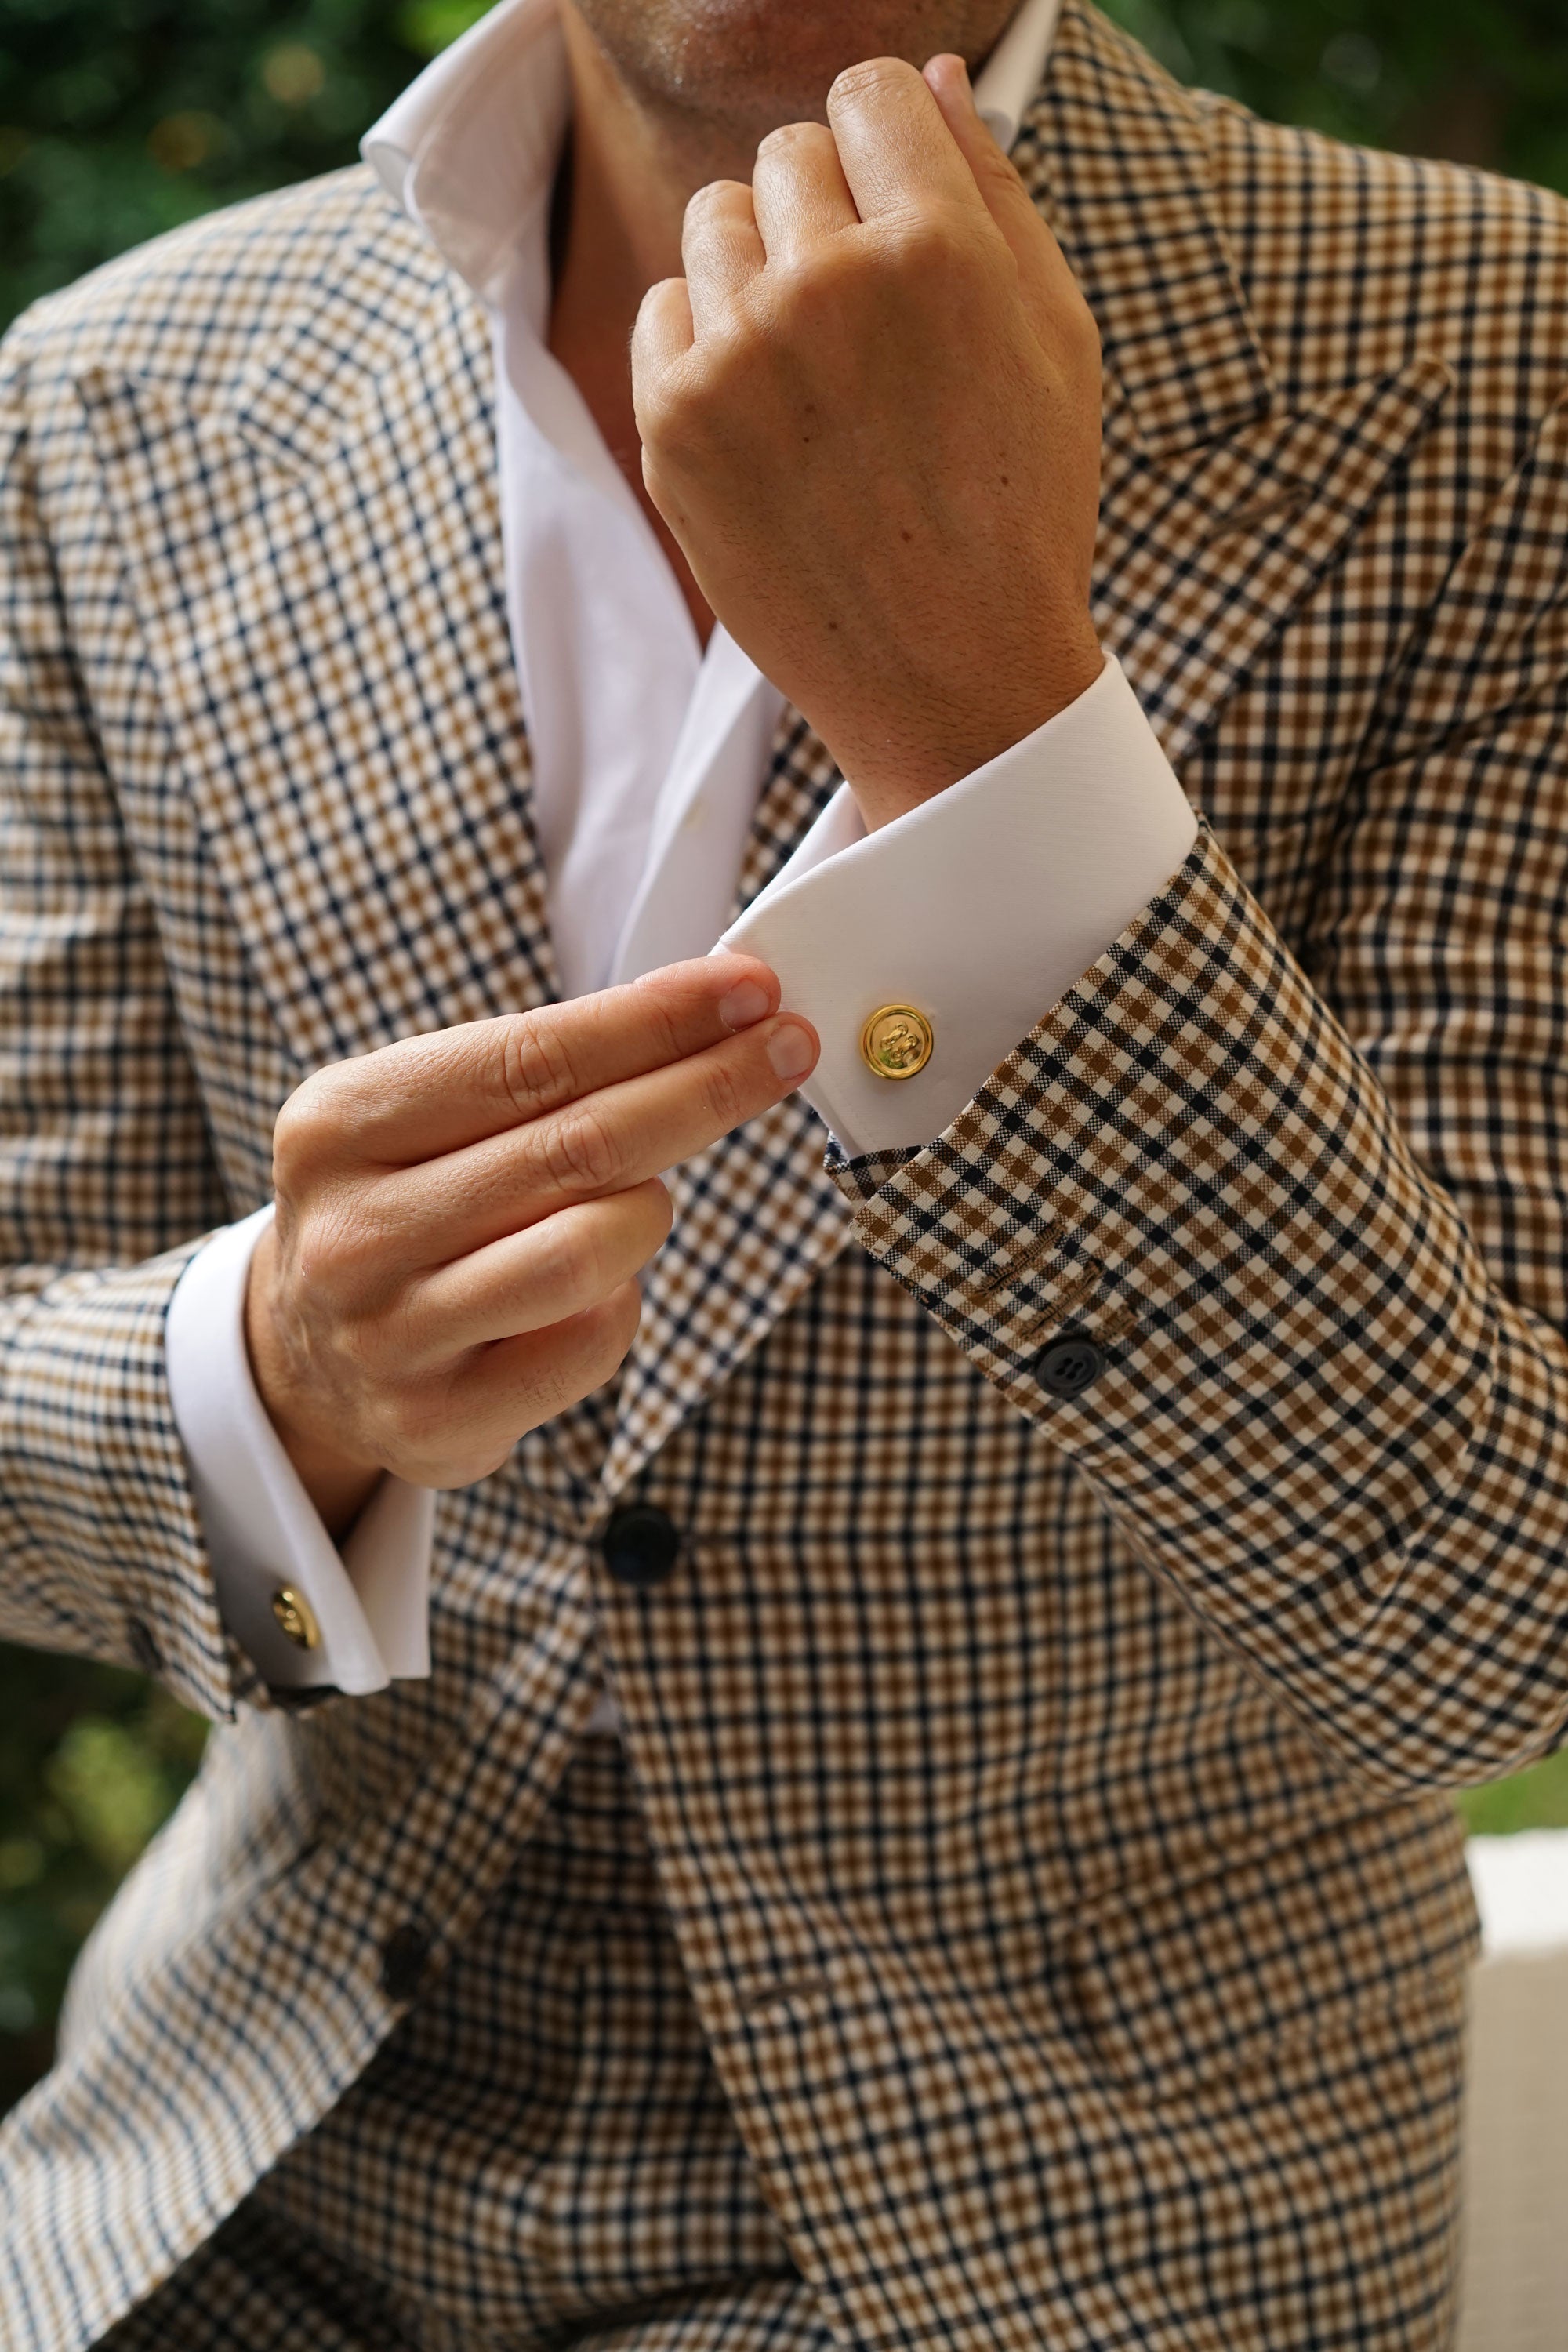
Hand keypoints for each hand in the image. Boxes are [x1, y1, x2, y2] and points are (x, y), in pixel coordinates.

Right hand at [245, 957, 817, 1534]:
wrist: (309, 1353)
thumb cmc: (405, 1202)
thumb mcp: (425, 1111)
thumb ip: (542, 1066)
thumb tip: (716, 1010)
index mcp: (339, 1125)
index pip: (531, 1057)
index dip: (655, 1021)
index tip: (751, 989)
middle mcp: (350, 1233)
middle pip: (576, 1147)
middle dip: (704, 1087)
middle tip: (786, 1049)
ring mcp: (388, 1339)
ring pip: (588, 1251)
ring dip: (650, 1209)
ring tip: (648, 1194)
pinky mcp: (435, 1424)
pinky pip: (590, 1344)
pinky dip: (622, 1301)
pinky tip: (601, 1285)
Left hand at [631, 52, 1103, 831]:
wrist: (950, 681)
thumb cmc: (1020, 510)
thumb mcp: (1055, 340)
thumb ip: (993, 191)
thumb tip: (923, 76)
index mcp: (936, 248)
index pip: (865, 91)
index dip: (882, 147)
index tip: (894, 209)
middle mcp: (827, 285)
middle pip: (785, 154)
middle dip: (824, 215)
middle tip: (866, 327)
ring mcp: (738, 355)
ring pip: (715, 220)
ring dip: (758, 271)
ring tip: (816, 372)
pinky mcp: (673, 422)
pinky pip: (664, 307)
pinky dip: (706, 343)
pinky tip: (768, 416)